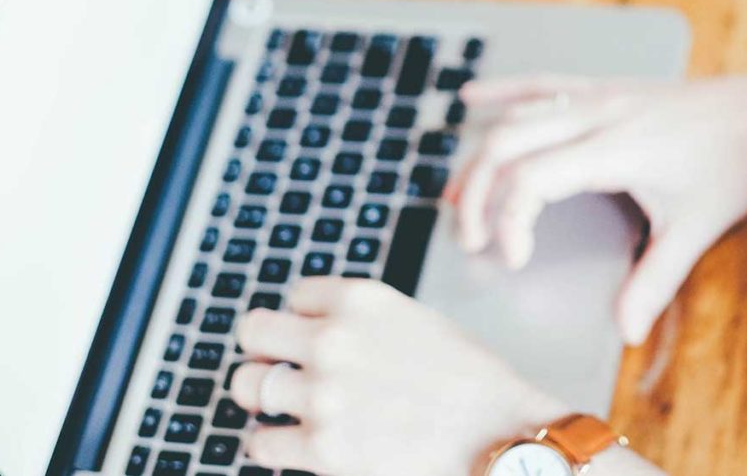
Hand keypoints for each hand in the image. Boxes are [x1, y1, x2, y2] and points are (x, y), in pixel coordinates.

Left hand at [231, 278, 568, 475]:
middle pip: (253, 332)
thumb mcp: (413, 320)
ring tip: (286, 407)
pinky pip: (260, 442)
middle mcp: (333, 340)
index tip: (313, 337)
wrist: (498, 434)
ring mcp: (323, 395)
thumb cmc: (468, 380)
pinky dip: (272, 444)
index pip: (293, 296)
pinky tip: (295, 442)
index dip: (304, 319)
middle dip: (265, 350)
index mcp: (359, 300)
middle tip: (279, 367)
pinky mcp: (322, 449)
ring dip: (263, 396)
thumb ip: (361, 320)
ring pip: (247, 385)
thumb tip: (315, 330)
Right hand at [446, 62, 746, 344]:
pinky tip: (472, 98)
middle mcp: (595, 115)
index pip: (531, 179)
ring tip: (455, 197)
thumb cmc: (734, 163)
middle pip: (506, 146)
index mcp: (614, 149)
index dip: (509, 222)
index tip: (515, 260)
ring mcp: (596, 96)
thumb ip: (656, 281)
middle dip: (476, 195)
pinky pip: (541, 84)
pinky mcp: (602, 88)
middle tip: (471, 240)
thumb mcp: (698, 227)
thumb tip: (627, 330)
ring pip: (516, 118)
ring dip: (479, 157)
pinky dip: (503, 92)